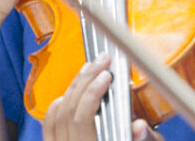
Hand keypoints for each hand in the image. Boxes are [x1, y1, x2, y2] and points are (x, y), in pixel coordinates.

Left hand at [41, 55, 158, 140]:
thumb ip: (144, 140)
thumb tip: (140, 126)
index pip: (82, 119)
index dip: (92, 94)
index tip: (107, 75)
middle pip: (68, 111)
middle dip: (85, 81)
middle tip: (102, 61)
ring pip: (58, 114)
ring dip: (73, 87)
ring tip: (90, 69)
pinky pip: (49, 126)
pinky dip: (58, 106)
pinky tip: (71, 92)